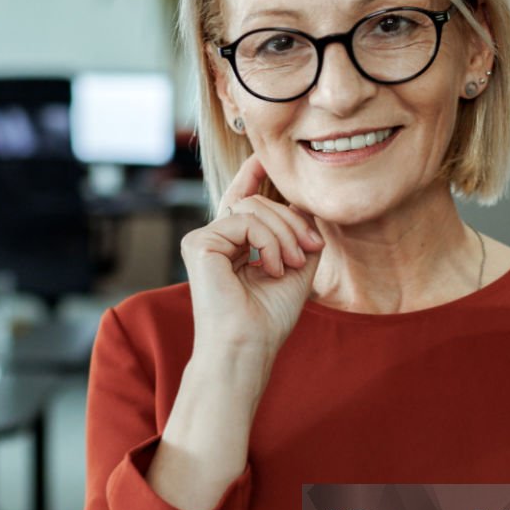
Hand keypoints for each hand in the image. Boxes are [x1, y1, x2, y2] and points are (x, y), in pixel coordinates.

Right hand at [182, 155, 324, 369]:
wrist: (247, 348)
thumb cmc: (268, 319)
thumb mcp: (296, 267)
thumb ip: (299, 233)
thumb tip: (302, 201)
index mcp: (232, 246)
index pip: (242, 201)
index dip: (254, 176)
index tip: (267, 161)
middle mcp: (213, 239)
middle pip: (257, 202)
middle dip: (292, 222)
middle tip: (311, 250)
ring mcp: (202, 240)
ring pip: (253, 207)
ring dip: (284, 234)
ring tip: (292, 266)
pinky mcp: (198, 243)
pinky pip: (244, 220)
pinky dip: (268, 242)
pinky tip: (272, 268)